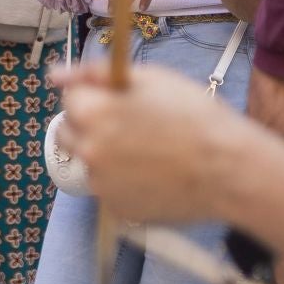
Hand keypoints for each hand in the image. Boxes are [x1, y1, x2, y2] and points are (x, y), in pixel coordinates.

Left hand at [54, 60, 236, 222]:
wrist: (227, 168)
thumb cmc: (194, 115)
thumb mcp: (149, 78)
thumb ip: (95, 74)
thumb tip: (56, 75)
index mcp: (91, 113)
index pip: (70, 98)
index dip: (96, 95)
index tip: (120, 100)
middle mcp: (87, 151)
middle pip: (70, 133)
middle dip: (91, 125)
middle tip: (130, 125)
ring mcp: (101, 185)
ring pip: (91, 162)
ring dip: (107, 154)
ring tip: (150, 150)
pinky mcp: (117, 209)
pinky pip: (111, 188)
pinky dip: (125, 181)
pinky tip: (155, 173)